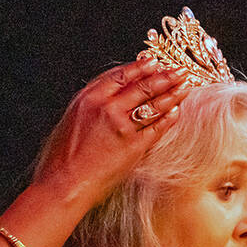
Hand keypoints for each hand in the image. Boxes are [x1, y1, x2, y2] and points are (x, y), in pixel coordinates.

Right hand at [35, 57, 190, 205]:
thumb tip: (110, 96)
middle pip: (142, 86)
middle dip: (164, 76)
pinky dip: (168, 118)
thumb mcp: (72, 119)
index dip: (140, 68)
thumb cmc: (62, 158)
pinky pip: (156, 128)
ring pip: (153, 104)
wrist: (63, 184)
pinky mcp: (133, 147)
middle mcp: (107, 107)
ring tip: (185, 86)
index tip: (154, 61)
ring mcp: (121, 126)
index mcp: (89, 98)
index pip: (121, 75)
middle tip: (180, 71)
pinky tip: (176, 112)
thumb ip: (92, 105)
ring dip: (172, 94)